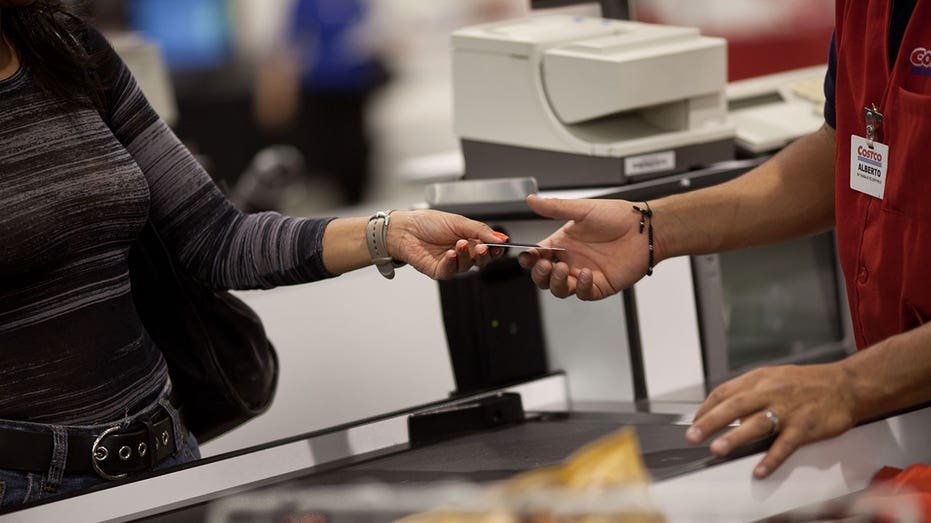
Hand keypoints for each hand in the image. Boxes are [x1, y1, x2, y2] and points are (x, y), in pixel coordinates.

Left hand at [387, 210, 503, 278]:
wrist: (405, 229)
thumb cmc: (428, 223)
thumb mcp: (459, 221)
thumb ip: (480, 230)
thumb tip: (501, 237)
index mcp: (470, 240)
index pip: (488, 248)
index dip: (495, 249)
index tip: (498, 245)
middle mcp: (462, 253)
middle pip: (481, 261)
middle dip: (484, 255)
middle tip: (483, 248)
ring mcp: (451, 263)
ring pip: (467, 266)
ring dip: (466, 255)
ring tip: (460, 243)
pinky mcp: (439, 271)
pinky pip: (451, 271)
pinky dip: (453, 262)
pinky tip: (451, 254)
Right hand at [517, 195, 651, 299]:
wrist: (645, 229)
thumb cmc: (618, 217)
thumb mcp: (583, 210)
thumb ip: (555, 208)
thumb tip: (532, 200)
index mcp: (563, 243)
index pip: (538, 255)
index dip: (529, 258)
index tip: (527, 256)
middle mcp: (571, 260)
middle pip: (544, 277)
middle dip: (539, 273)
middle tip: (546, 264)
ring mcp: (583, 275)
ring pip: (559, 288)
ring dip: (556, 282)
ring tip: (561, 269)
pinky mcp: (599, 285)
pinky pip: (583, 293)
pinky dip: (580, 287)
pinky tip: (585, 274)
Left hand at [687, 363, 856, 478]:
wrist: (845, 385)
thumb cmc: (807, 383)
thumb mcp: (773, 378)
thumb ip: (749, 392)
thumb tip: (726, 410)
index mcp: (760, 379)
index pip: (725, 392)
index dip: (707, 408)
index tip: (694, 422)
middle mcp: (771, 392)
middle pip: (734, 406)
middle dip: (711, 421)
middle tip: (693, 436)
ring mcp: (788, 409)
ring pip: (756, 423)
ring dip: (735, 437)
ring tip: (717, 449)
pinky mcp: (805, 426)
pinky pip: (785, 444)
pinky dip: (771, 458)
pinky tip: (759, 470)